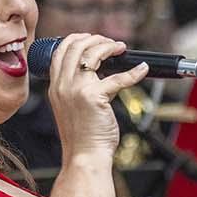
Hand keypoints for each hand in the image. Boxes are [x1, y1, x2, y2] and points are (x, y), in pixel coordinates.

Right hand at [43, 34, 148, 164]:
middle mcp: (62, 85)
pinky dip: (134, 72)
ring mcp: (76, 90)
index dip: (79, 39)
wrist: (84, 157)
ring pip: (92, 53)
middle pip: (75, 46)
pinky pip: (118, 77)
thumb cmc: (82, 136)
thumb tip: (103, 70)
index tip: (94, 40)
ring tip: (121, 49)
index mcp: (55, 86)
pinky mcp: (94, 97)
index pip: (61, 50)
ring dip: (110, 46)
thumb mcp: (72, 106)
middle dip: (96, 39)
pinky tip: (141, 70)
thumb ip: (80, 87)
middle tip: (112, 44)